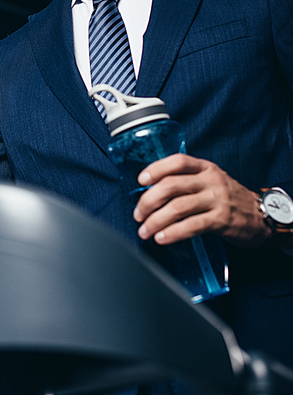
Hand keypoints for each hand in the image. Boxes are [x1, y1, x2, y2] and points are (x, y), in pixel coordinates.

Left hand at [132, 153, 271, 248]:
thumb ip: (187, 181)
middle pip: (172, 185)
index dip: (156, 169)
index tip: (141, 180)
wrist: (261, 215)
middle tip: (138, 214)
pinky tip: (162, 238)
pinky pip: (192, 226)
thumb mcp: (210, 181)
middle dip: (149, 201)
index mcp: (205, 168)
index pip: (177, 161)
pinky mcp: (221, 220)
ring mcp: (217, 200)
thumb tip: (152, 192)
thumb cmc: (229, 198)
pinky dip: (173, 232)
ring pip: (178, 207)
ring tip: (145, 231)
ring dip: (156, 220)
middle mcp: (210, 181)